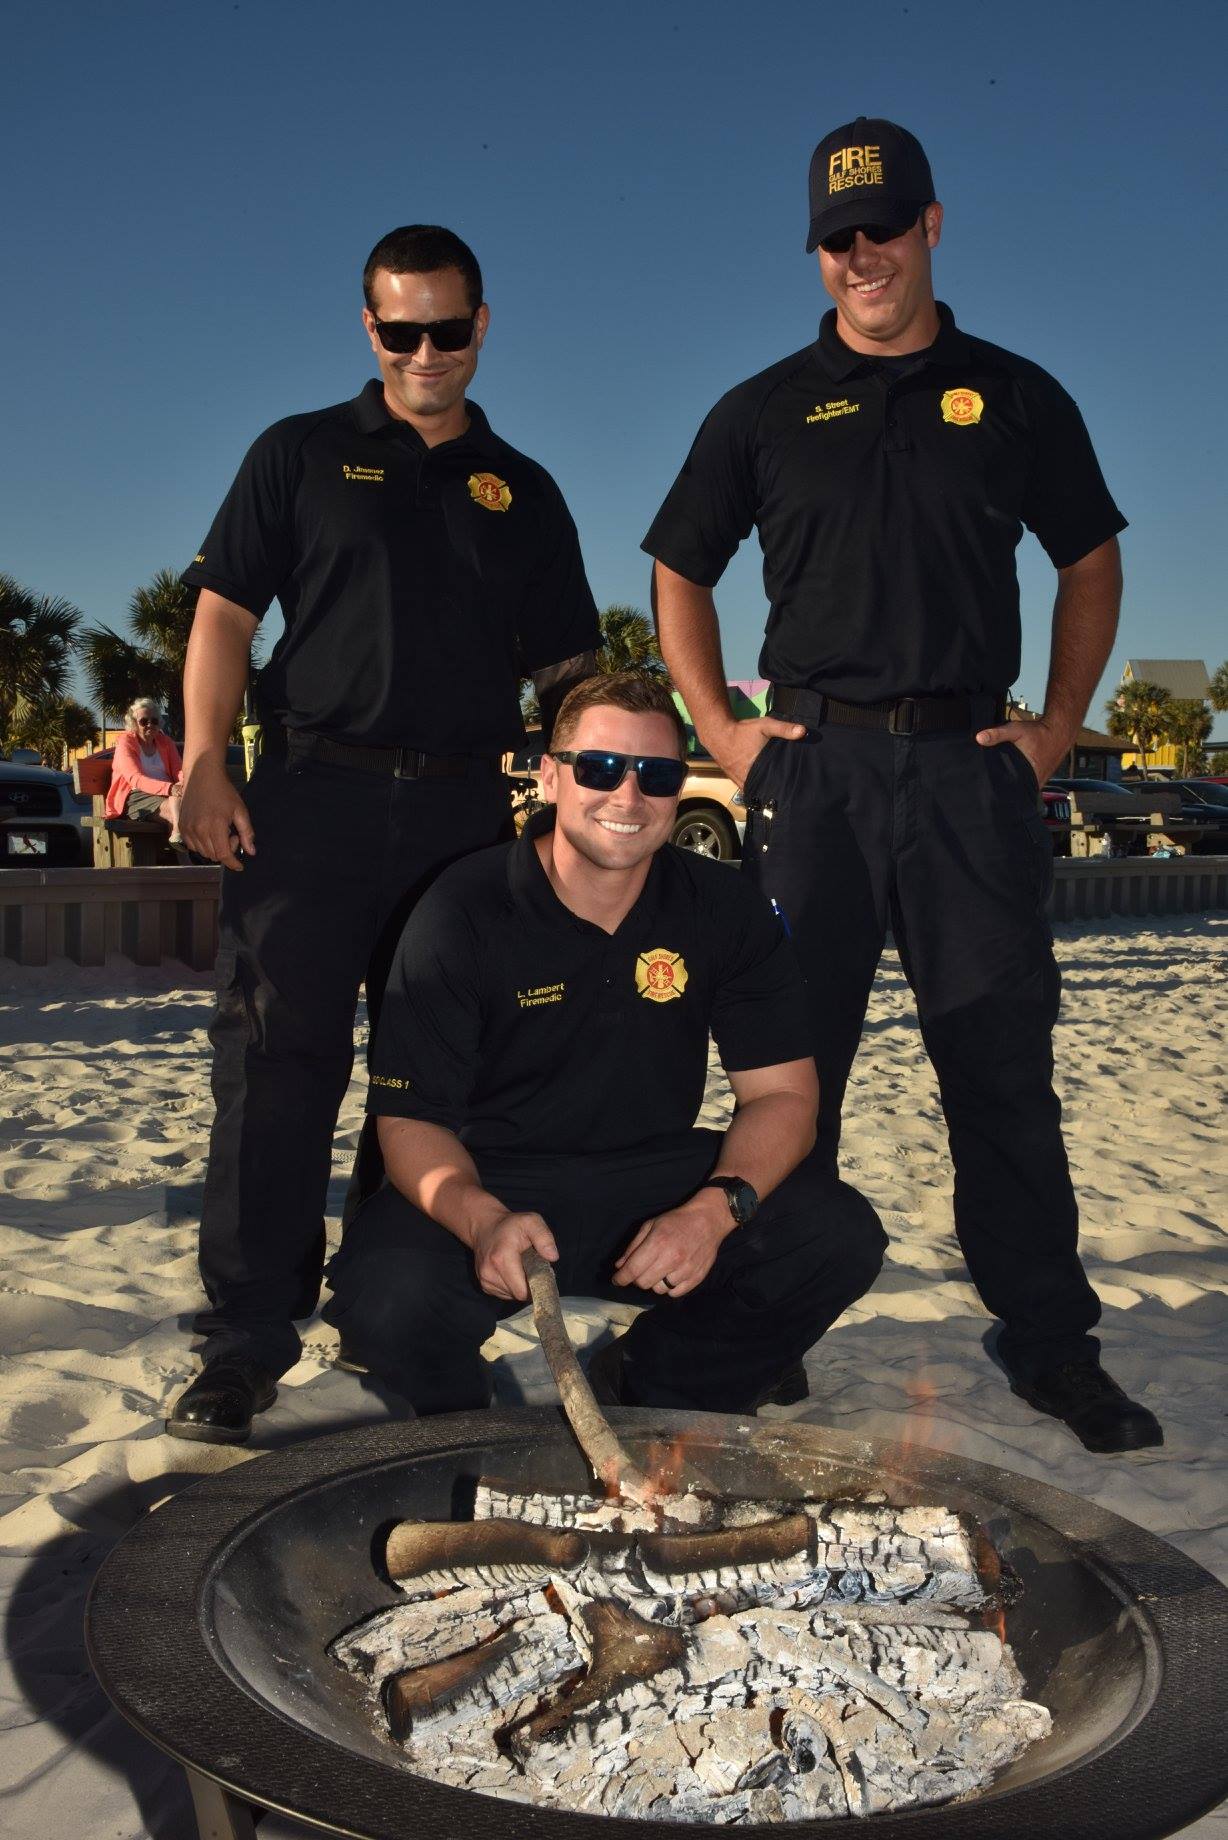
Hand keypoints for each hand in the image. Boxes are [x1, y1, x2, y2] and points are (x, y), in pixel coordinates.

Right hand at [179, 758, 255, 870]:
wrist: (202, 776)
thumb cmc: (224, 792)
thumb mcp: (240, 810)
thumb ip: (247, 833)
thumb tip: (251, 852)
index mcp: (215, 826)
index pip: (223, 855)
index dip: (233, 863)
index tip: (239, 866)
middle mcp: (198, 830)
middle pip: (213, 855)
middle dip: (226, 851)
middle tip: (233, 835)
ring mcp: (187, 829)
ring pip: (203, 852)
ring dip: (214, 848)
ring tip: (221, 831)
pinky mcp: (181, 826)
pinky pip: (193, 845)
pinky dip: (203, 845)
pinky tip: (209, 831)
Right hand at [469, 1211, 557, 1301]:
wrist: (485, 1227)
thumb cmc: (511, 1225)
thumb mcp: (532, 1222)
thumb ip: (544, 1237)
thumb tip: (553, 1257)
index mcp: (502, 1259)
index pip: (522, 1291)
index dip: (536, 1286)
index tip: (543, 1274)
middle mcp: (490, 1273)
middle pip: (518, 1294)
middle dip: (530, 1285)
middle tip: (534, 1268)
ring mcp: (485, 1281)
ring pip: (512, 1296)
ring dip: (521, 1286)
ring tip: (522, 1268)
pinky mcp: (485, 1285)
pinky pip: (505, 1294)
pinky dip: (512, 1286)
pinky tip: (513, 1272)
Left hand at [613, 1191, 731, 1297]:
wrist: (707, 1220)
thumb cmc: (676, 1221)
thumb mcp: (650, 1226)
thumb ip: (633, 1247)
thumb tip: (619, 1266)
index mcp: (657, 1243)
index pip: (633, 1270)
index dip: (621, 1278)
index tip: (617, 1280)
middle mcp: (671, 1259)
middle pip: (643, 1283)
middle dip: (637, 1279)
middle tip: (641, 1270)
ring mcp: (686, 1270)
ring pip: (658, 1290)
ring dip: (655, 1282)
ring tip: (660, 1270)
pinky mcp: (697, 1277)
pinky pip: (675, 1293)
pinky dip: (669, 1287)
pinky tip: (671, 1275)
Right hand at [707, 716, 805, 790]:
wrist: (717, 733)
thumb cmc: (742, 730)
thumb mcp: (765, 725)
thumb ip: (784, 729)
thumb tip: (804, 731)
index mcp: (756, 769)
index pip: (772, 786)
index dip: (781, 790)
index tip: (791, 790)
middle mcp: (746, 778)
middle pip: (763, 791)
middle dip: (773, 792)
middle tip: (787, 792)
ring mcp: (738, 780)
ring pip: (754, 791)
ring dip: (763, 791)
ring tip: (776, 792)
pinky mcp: (734, 779)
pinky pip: (746, 788)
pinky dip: (754, 788)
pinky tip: (762, 786)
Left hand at [975, 717, 1067, 790]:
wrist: (1059, 732)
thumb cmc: (1039, 732)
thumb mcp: (1016, 730)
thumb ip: (997, 734)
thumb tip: (979, 738)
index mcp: (1028, 774)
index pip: (1010, 790)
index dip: (999, 792)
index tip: (988, 791)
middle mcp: (1036, 781)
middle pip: (1016, 792)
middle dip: (1004, 792)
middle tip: (990, 790)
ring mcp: (1040, 781)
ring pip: (1023, 790)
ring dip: (1013, 788)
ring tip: (1000, 787)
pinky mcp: (1042, 779)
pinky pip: (1029, 786)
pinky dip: (1021, 784)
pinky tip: (1013, 781)